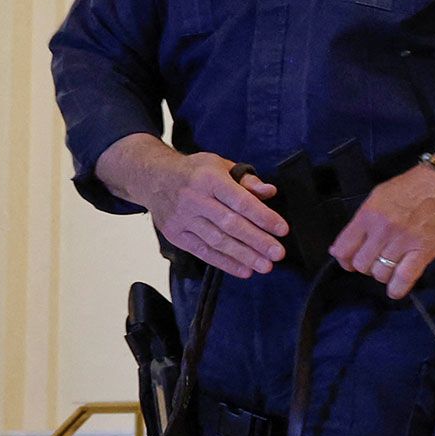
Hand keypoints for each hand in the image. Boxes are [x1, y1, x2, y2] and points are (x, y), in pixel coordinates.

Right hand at [149, 152, 287, 278]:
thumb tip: (270, 191)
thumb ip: (247, 180)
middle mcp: (193, 198)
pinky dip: (224, 263)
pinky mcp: (175, 234)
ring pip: (217, 241)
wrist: (152, 177)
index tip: (282, 229)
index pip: (240, 200)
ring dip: (243, 255)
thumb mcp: (220, 165)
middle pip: (229, 224)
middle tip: (278, 253)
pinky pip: (202, 251)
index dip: (263, 216)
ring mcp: (182, 218)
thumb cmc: (194, 172)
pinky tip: (244, 270)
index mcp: (209, 179)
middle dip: (257, 240)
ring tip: (265, 266)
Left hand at [331, 163, 434, 299]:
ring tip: (389, 268)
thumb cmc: (410, 188)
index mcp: (368, 215)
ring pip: (381, 273)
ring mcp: (403, 242)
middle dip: (365, 267)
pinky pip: (404, 277)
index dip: (344, 259)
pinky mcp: (423, 252)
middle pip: (362, 264)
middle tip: (374, 261)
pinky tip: (394, 290)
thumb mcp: (378, 196)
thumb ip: (360, 221)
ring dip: (382, 275)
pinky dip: (397, 288)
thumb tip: (341, 248)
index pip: (344, 248)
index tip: (350, 261)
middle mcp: (383, 230)